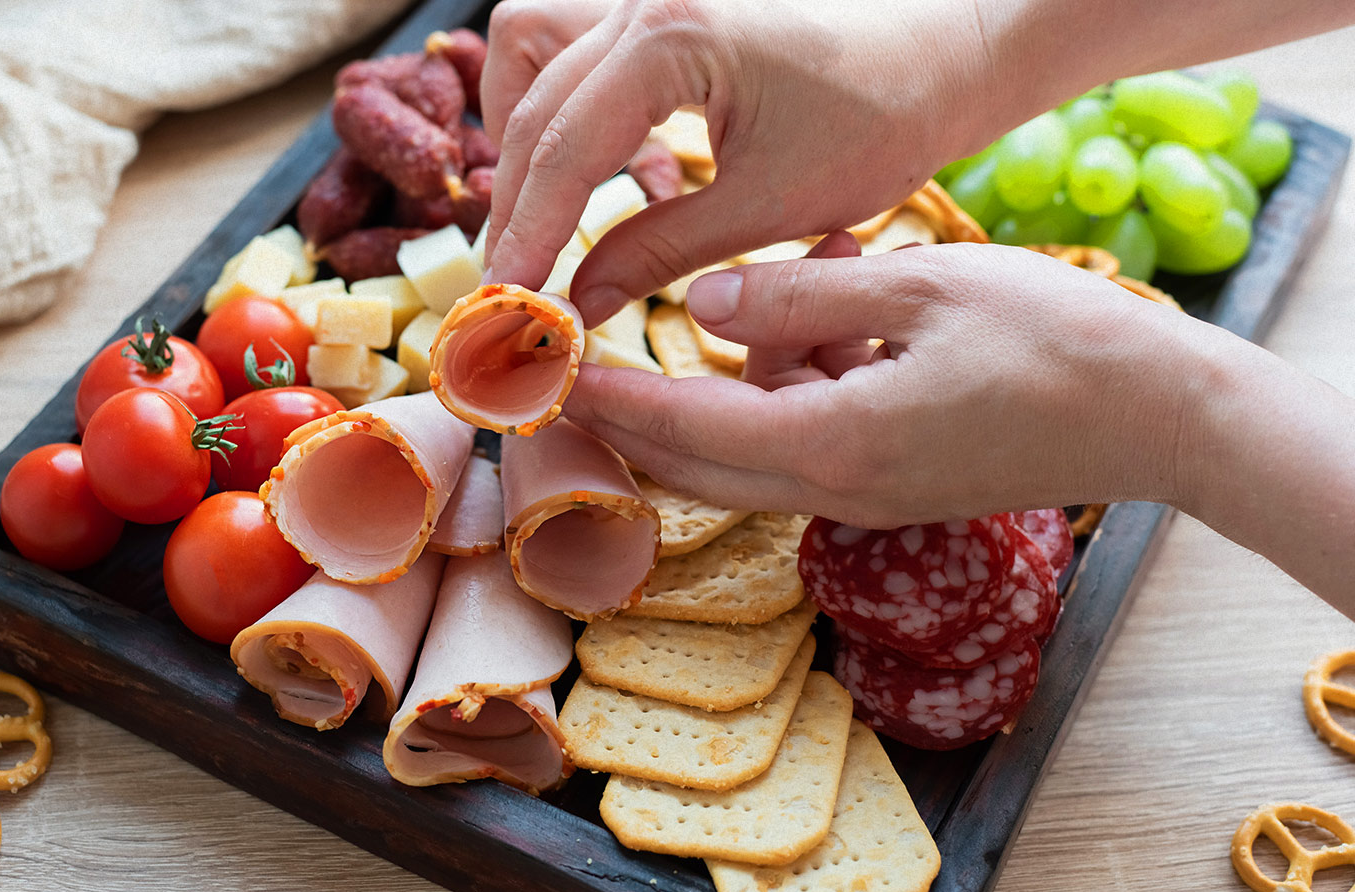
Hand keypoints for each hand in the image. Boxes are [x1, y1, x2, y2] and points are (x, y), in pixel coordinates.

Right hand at [480, 0, 993, 325]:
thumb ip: (658, 250)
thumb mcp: (768, 206)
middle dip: (518, 197)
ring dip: (526, 130)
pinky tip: (605, 164)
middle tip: (518, 278)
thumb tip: (578, 304)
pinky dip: (564, 102)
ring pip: (529, 46)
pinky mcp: (662, 3)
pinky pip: (572, 41)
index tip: (505, 298)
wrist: (945, 49)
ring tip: (548, 212)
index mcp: (672, 37)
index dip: (527, 233)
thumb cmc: (883, 116)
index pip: (564, 148)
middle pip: (531, 100)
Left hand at [561, 243, 1212, 527]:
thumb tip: (701, 306)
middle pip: (690, 461)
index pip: (677, 428)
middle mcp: (832, 489)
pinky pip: (801, 433)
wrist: (1161, 418)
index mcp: (829, 444)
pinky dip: (790, 378)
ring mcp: (862, 495)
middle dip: (626, 412)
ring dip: (733, 372)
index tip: (538, 373)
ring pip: (746, 441)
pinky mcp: (888, 482)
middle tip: (566, 357)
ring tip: (797, 274)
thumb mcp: (918, 288)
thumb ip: (797, 295)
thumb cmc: (1055, 343)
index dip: (601, 399)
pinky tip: (839, 307)